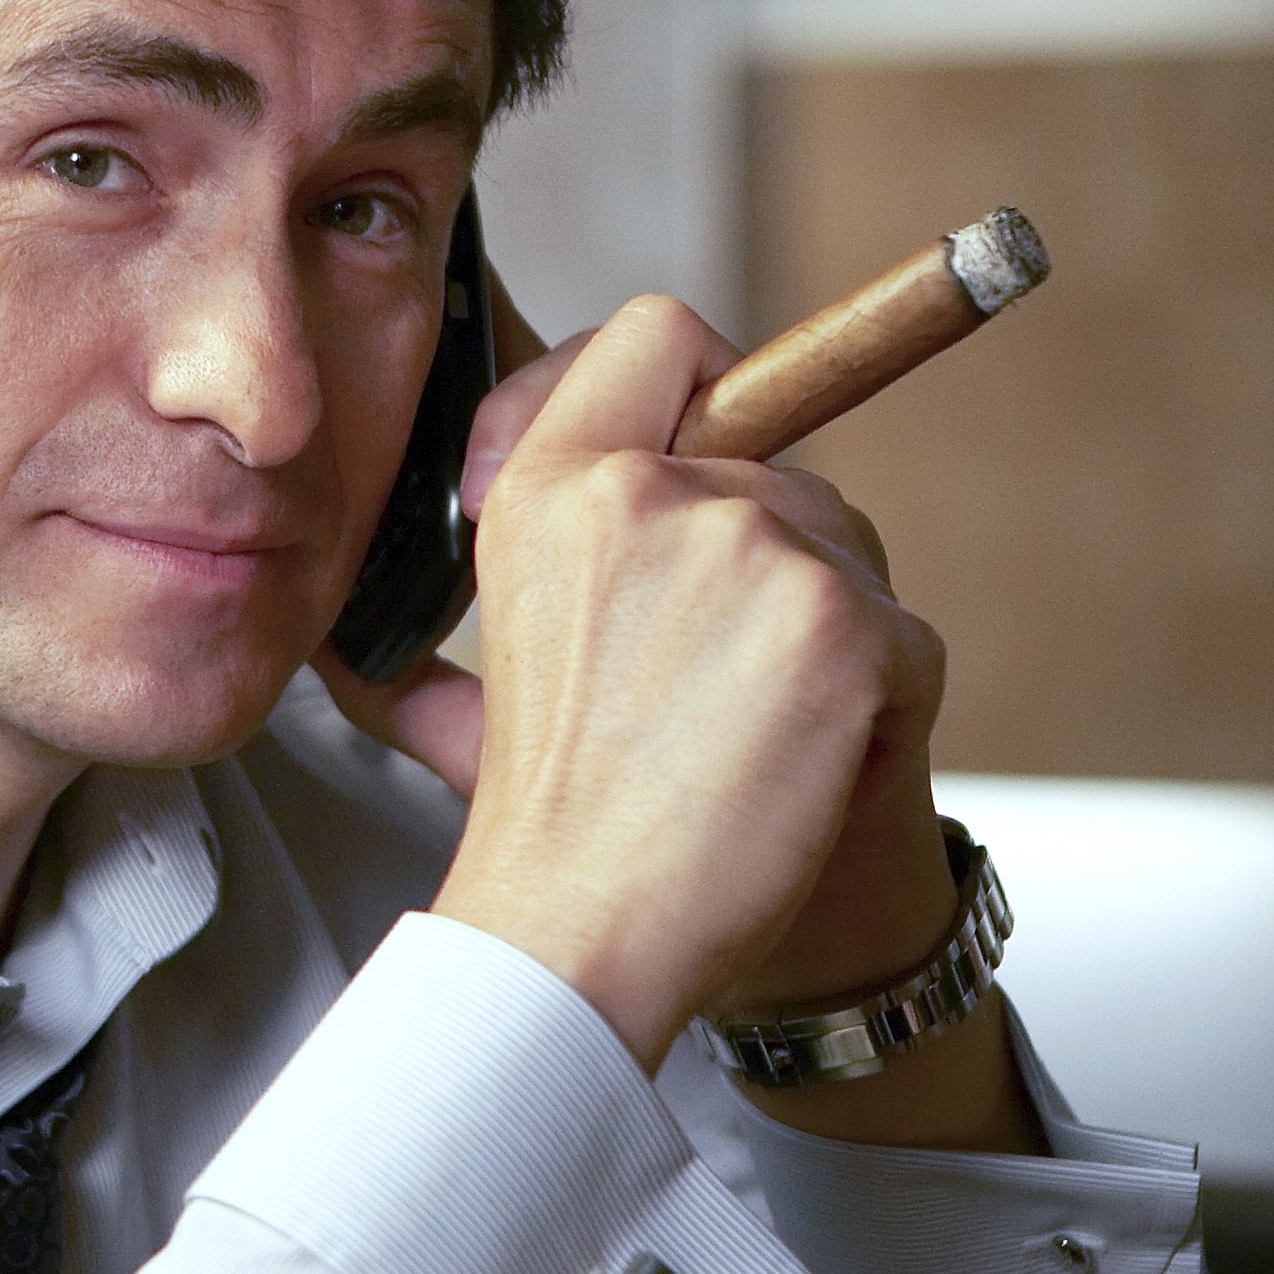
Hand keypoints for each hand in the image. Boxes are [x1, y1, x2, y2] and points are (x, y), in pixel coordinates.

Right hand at [324, 297, 955, 1072]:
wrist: (587, 939)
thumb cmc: (548, 829)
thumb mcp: (465, 695)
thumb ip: (444, 633)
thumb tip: (367, 648)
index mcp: (549, 489)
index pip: (655, 334)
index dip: (701, 378)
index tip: (703, 442)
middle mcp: (645, 492)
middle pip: (779, 461)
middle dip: (774, 559)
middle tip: (719, 683)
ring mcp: (753, 547)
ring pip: (848, 547)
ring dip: (829, 637)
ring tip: (748, 738)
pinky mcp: (844, 620)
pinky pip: (906, 636)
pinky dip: (881, 707)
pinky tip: (805, 769)